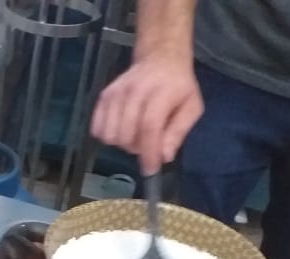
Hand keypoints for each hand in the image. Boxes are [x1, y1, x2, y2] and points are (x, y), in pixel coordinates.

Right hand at [90, 53, 202, 173]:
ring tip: (134, 134)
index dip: (148, 152)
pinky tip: (120, 129)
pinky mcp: (104, 96)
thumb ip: (179, 132)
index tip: (150, 169)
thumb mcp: (192, 107)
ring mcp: (116, 93)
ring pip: (110, 135)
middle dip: (136, 148)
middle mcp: (134, 91)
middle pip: (126, 135)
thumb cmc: (178, 86)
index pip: (149, 127)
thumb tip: (164, 157)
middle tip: (147, 142)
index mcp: (161, 93)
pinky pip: (97, 128)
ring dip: (122, 143)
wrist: (160, 58)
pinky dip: (107, 136)